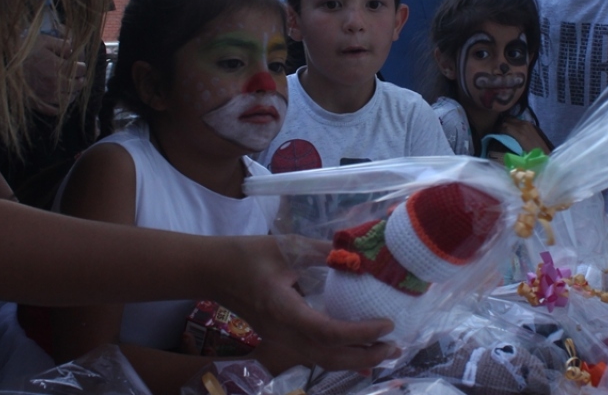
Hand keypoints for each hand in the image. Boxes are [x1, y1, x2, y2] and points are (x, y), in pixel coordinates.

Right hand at [25, 35, 86, 115]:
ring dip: (73, 92)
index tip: (80, 64)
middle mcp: (54, 84)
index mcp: (57, 68)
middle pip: (77, 85)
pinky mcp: (37, 104)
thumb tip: (74, 51)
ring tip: (71, 86)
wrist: (3, 63)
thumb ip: (62, 45)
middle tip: (79, 75)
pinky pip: (54, 110)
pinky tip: (61, 99)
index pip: (80, 69)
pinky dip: (60, 106)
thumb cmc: (24, 50)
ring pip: (69, 99)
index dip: (82, 65)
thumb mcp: (44, 41)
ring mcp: (45, 96)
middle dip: (80, 78)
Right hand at [221, 237, 396, 370]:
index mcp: (284, 310)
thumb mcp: (285, 246)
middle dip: (366, 356)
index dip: (360, 332)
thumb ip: (322, 251)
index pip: (328, 332)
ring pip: (322, 361)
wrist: (212, 272)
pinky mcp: (280, 339)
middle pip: (329, 357)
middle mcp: (283, 333)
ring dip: (355, 359)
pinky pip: (314, 355)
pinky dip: (339, 355)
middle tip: (395, 346)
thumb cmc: (245, 256)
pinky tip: (357, 349)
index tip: (386, 323)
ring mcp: (280, 340)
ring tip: (384, 350)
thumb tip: (356, 253)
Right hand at [497, 117, 552, 155]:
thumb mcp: (518, 151)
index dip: (496, 129)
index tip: (492, 132)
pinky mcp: (531, 125)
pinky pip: (519, 120)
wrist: (545, 155)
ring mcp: (528, 124)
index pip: (504, 126)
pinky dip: (513, 123)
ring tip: (502, 128)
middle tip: (496, 129)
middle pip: (507, 120)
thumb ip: (508, 143)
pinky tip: (511, 128)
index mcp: (520, 133)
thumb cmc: (531, 156)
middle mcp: (523, 125)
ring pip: (513, 119)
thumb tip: (498, 139)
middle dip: (501, 123)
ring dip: (507, 122)